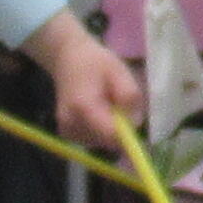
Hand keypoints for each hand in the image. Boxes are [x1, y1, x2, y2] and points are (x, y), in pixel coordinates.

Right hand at [32, 12, 143, 151]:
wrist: (67, 58)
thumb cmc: (95, 62)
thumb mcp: (119, 71)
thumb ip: (129, 96)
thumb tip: (135, 122)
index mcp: (84, 106)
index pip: (110, 135)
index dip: (128, 134)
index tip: (135, 123)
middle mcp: (71, 122)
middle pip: (107, 141)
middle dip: (120, 130)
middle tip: (118, 105)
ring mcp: (66, 129)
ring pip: (101, 143)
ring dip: (110, 131)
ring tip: (107, 106)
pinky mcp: (66, 133)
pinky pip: (92, 140)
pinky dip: (100, 132)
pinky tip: (98, 114)